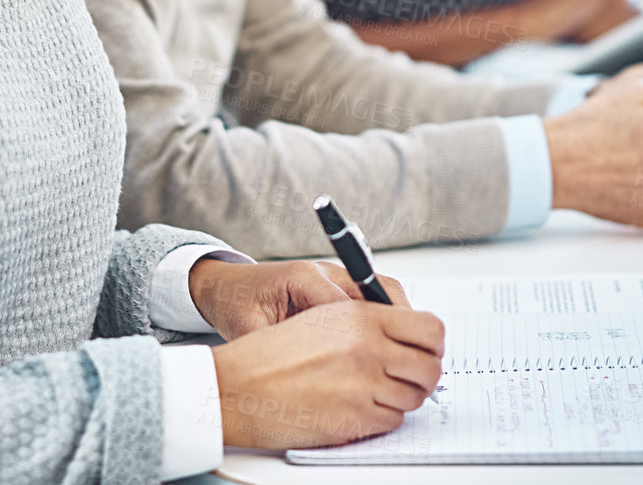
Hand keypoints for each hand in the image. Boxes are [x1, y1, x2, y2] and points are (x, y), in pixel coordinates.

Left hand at [187, 258, 409, 340]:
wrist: (229, 286)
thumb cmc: (238, 305)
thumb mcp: (250, 329)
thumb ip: (276, 346)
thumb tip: (302, 372)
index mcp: (302, 278)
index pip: (345, 303)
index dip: (367, 331)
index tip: (384, 357)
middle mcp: (325, 271)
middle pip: (376, 289)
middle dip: (397, 321)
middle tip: (413, 353)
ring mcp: (335, 276)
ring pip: (382, 291)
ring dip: (397, 318)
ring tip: (407, 351)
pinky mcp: (339, 285)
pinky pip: (373, 298)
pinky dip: (386, 318)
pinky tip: (390, 345)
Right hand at [211, 301, 444, 448]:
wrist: (239, 386)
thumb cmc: (272, 351)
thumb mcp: (322, 317)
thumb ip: (366, 319)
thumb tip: (403, 333)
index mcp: (363, 317)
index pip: (430, 328)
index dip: (433, 342)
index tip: (426, 347)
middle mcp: (370, 350)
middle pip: (431, 367)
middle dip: (425, 373)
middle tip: (411, 374)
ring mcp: (365, 387)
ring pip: (414, 397)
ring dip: (404, 395)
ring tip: (381, 390)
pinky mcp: (355, 419)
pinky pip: (392, 420)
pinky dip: (384, 416)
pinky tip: (362, 405)